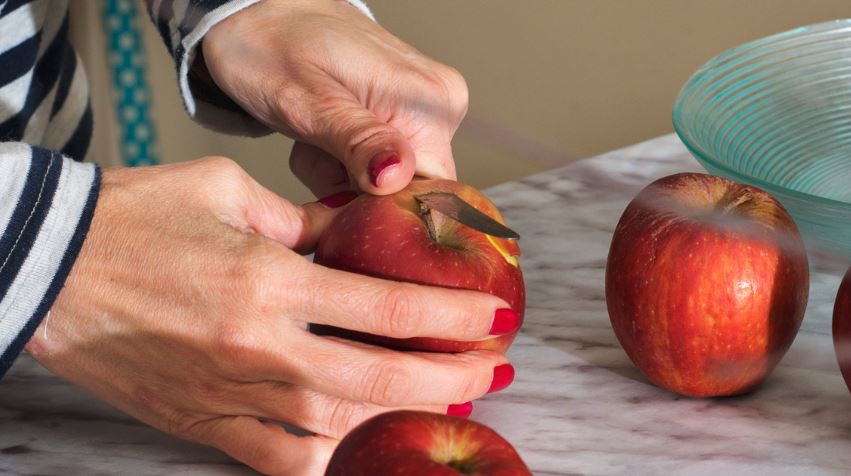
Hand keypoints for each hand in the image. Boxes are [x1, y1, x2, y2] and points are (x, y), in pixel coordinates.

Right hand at [26, 158, 510, 474]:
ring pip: (336, 429)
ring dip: (400, 421)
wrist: (49, 267)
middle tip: (494, 371)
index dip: (451, 316)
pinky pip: (279, 461)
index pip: (385, 307)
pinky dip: (327, 458)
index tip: (493, 318)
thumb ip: (299, 218)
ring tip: (444, 405)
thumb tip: (351, 229)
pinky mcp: (203, 422)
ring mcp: (231, 394)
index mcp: (268, 280)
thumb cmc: (136, 218)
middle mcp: (258, 347)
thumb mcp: (226, 194)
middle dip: (451, 380)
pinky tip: (360, 441)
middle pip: (378, 381)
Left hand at [202, 0, 468, 197]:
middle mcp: (441, 108)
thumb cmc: (273, 46)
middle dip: (358, 193)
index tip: (338, 198)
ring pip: (392, 189)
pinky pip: (383, 172)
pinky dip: (347, 168)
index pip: (431, 195)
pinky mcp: (410, 120)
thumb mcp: (306, 101)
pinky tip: (326, 140)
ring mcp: (427, 114)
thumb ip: (356, 142)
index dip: (383, 211)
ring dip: (345, 181)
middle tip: (318, 155)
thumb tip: (395, 177)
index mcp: (429, 102)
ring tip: (317, 141)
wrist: (262, 15)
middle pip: (411, 196)